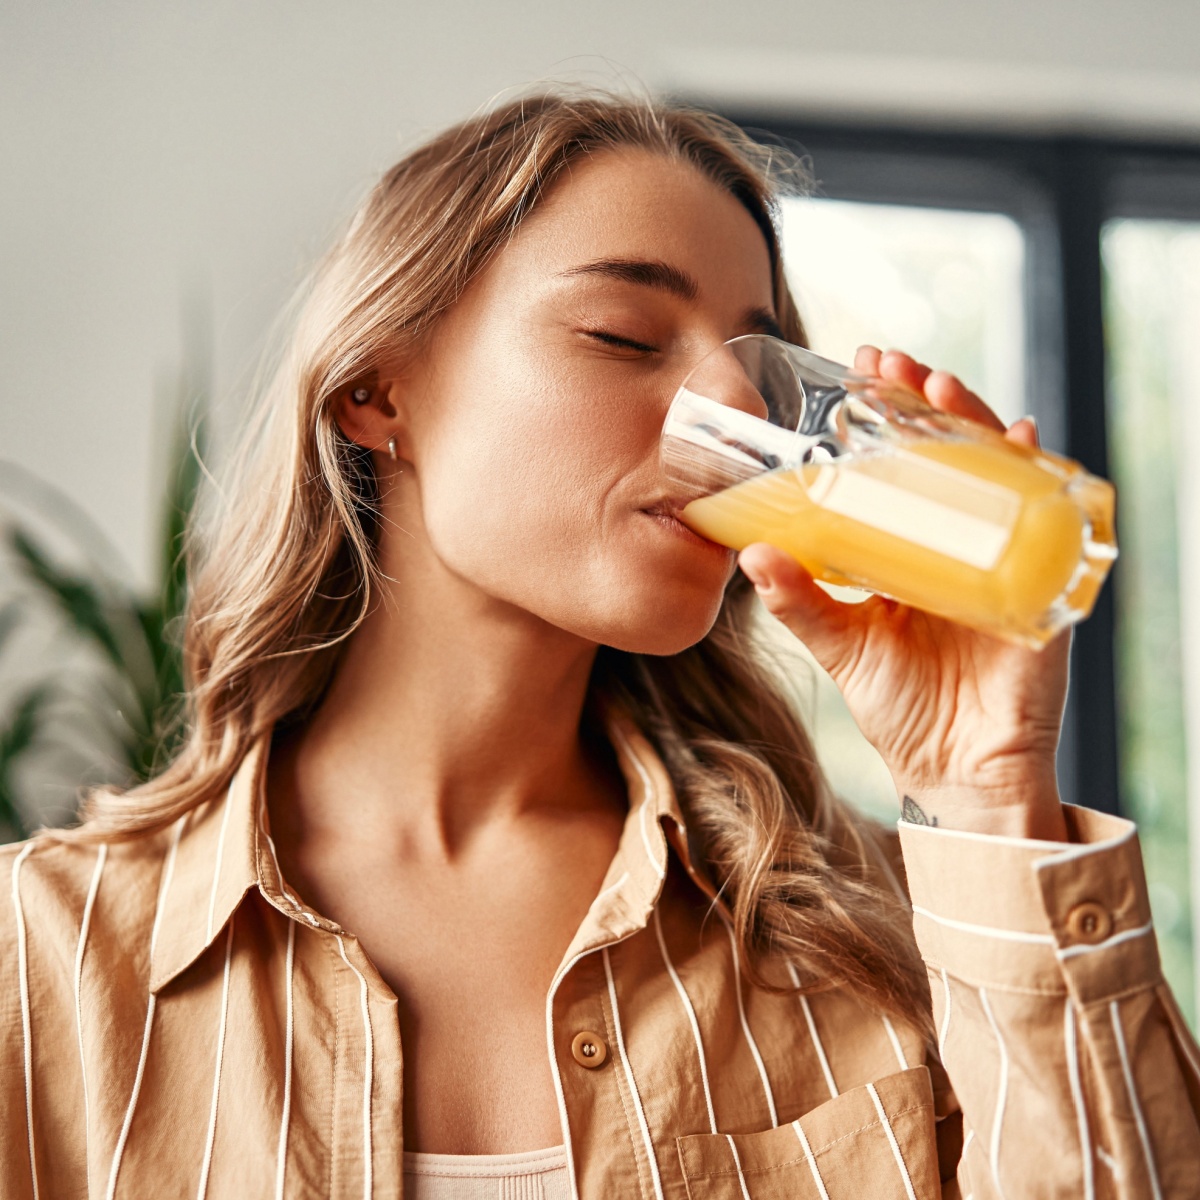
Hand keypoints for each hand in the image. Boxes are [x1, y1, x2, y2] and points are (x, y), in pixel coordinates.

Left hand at [739, 347, 1069, 840]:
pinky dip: (1034, 480)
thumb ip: (801, 602)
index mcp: (913, 550)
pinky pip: (1046, 522)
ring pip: (995, 473)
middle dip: (923, 404)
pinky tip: (1020, 441)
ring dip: (972, 424)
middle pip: (949, 456)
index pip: (902, 467)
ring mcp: (1003, 558)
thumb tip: (754, 552)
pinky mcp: (1040, 585)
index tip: (858, 373)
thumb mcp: (844, 646)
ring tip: (938, 389)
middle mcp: (960, 543)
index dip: (885, 419)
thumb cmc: (903, 708)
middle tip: (890, 364)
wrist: (958, 773)